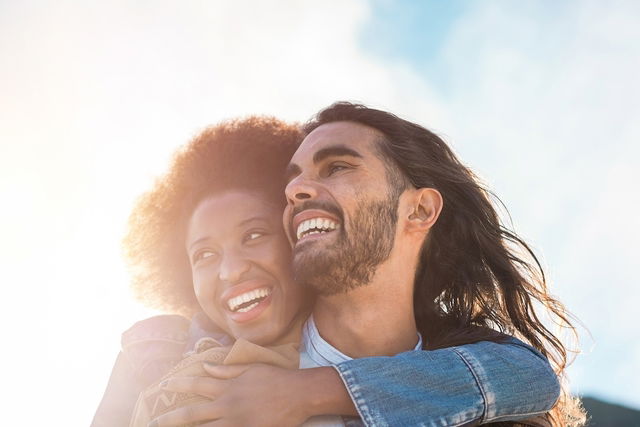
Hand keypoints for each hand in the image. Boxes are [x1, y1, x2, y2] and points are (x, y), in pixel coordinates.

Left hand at [149, 363, 308, 426]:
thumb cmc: (275, 378)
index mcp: (228, 387)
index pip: (197, 383)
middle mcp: (227, 405)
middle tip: (154, 422)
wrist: (299, 394)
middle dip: (171, 418)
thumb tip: (204, 365)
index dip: (178, 385)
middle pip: (193, 413)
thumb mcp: (249, 369)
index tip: (162, 385)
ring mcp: (236, 422)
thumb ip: (225, 370)